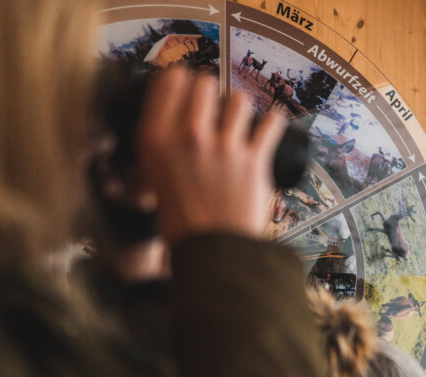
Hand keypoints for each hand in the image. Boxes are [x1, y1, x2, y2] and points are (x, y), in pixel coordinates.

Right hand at [136, 67, 286, 243]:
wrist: (212, 248)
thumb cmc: (182, 216)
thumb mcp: (151, 175)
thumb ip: (159, 141)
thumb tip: (171, 114)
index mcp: (156, 138)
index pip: (169, 81)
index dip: (182, 79)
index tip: (189, 85)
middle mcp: (188, 136)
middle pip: (205, 83)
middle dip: (212, 91)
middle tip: (215, 106)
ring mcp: (223, 146)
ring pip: (238, 99)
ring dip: (240, 108)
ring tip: (240, 121)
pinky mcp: (253, 158)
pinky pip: (270, 123)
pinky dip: (273, 122)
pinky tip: (269, 124)